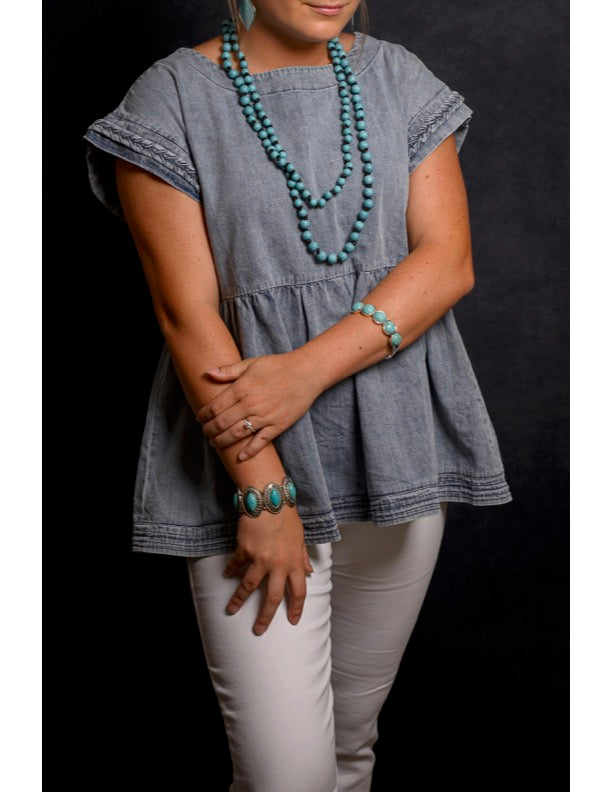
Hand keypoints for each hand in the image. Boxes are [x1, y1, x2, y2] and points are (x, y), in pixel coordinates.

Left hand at [197, 348, 323, 460]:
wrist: (306, 373)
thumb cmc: (278, 365)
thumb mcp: (251, 363)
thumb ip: (228, 370)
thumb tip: (207, 373)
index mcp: (242, 388)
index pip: (215, 407)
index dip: (204, 415)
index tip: (200, 418)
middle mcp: (250, 404)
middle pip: (222, 423)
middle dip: (210, 430)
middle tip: (205, 432)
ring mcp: (264, 417)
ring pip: (237, 434)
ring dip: (222, 441)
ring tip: (215, 443)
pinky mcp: (278, 426)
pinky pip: (260, 442)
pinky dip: (249, 451)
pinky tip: (240, 457)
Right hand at [224, 507, 313, 634]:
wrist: (269, 499)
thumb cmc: (287, 516)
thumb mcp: (300, 537)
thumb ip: (303, 556)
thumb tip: (310, 571)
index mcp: (295, 562)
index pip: (299, 591)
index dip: (296, 608)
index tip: (293, 620)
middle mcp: (278, 564)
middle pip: (273, 597)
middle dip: (266, 616)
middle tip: (259, 630)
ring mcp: (260, 558)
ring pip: (249, 586)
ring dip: (239, 600)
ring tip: (231, 610)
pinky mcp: (245, 550)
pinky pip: (236, 565)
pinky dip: (231, 571)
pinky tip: (227, 575)